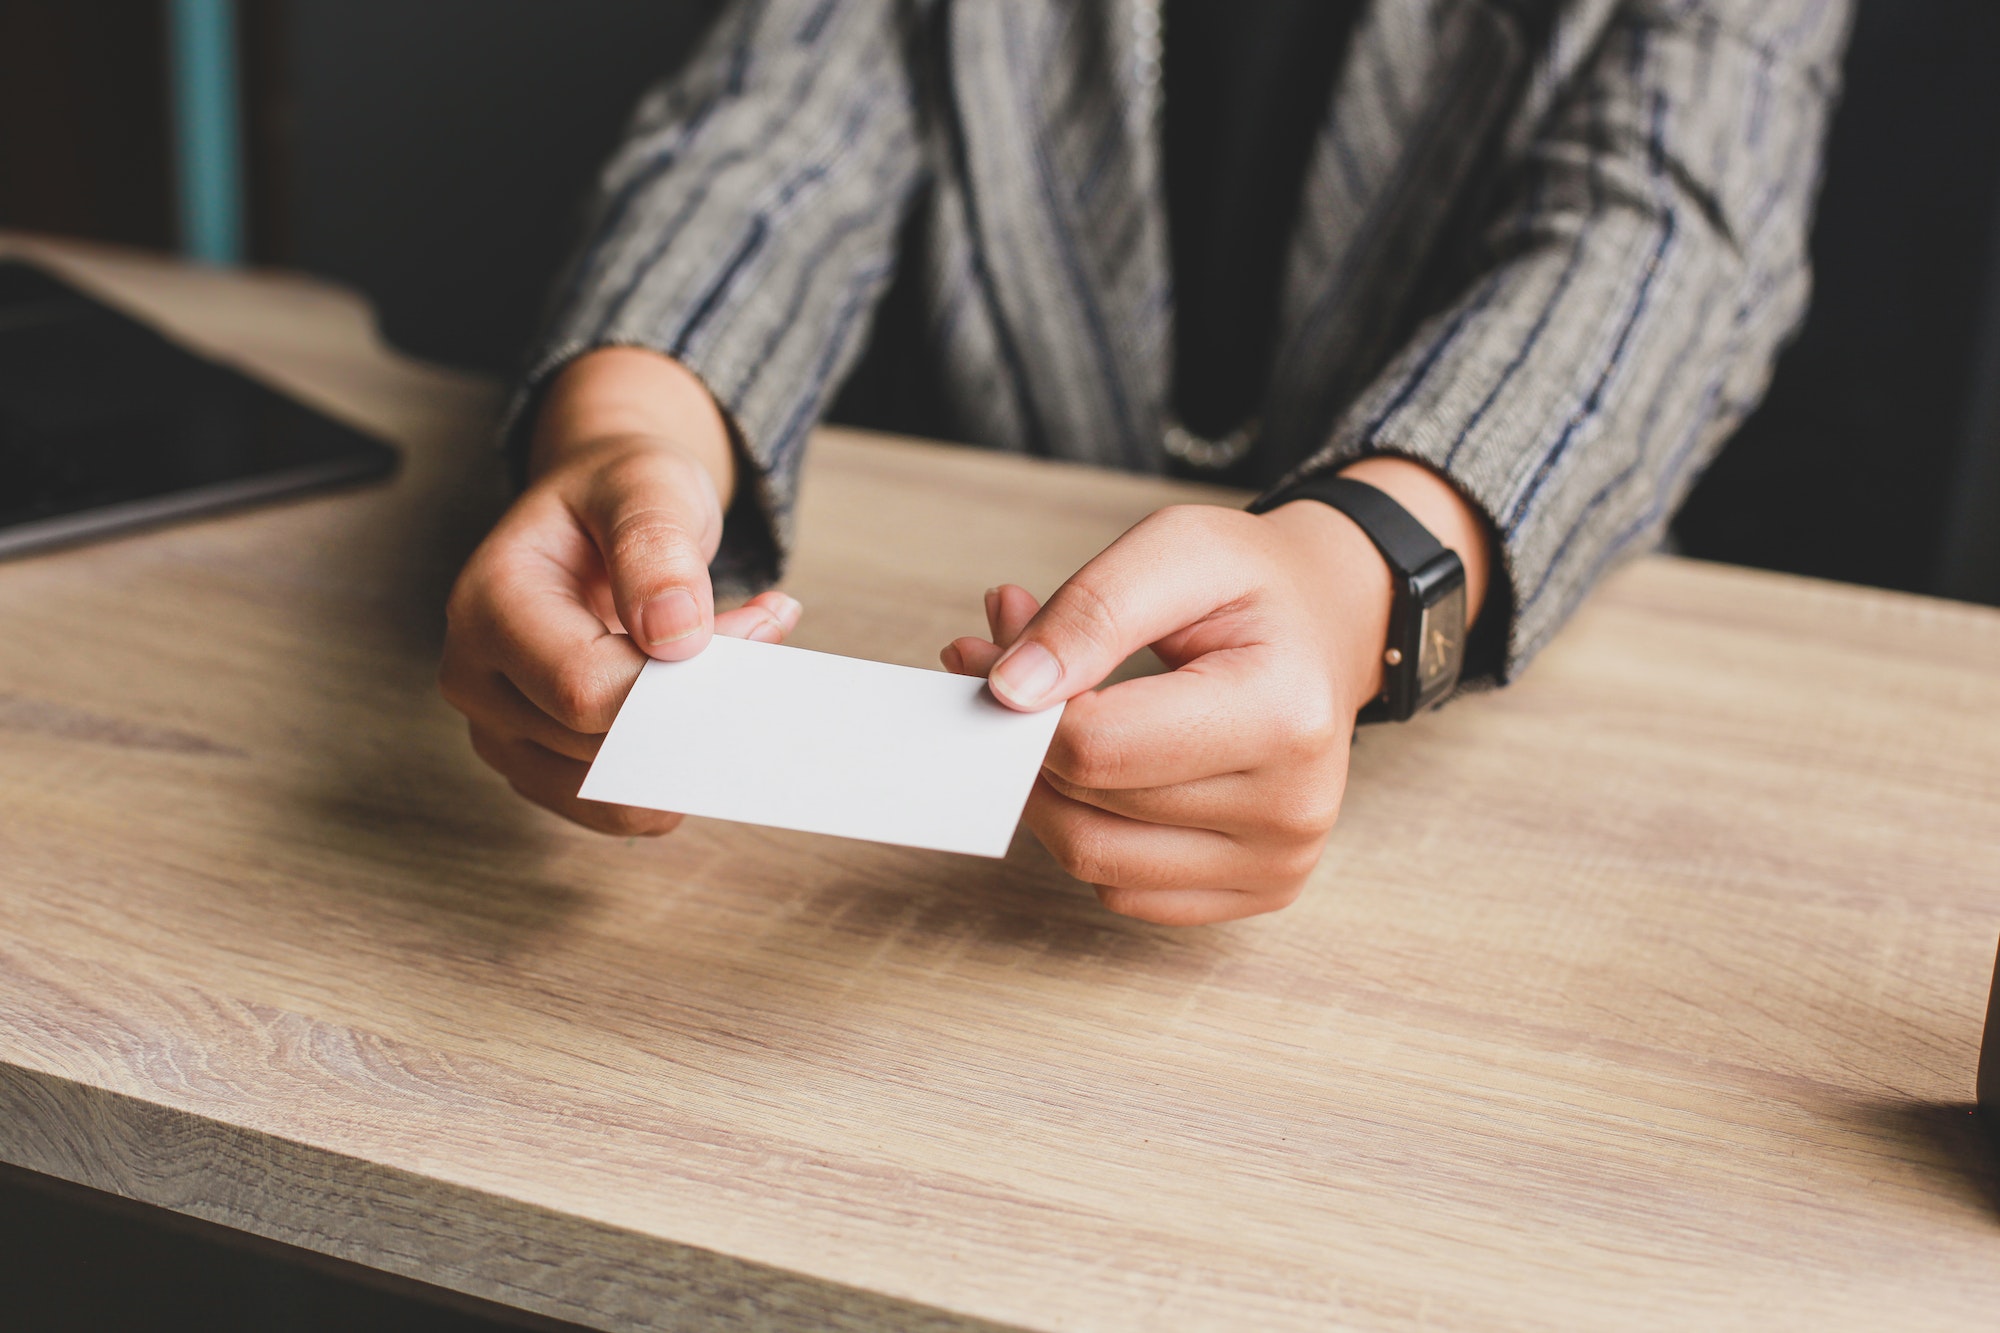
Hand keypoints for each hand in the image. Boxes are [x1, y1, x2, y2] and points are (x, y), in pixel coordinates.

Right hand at [439, 348, 799, 833]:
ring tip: (729, 664)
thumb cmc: (616, 495)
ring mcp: (502, 732)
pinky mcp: (539, 765)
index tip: (753, 627)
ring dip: (692, 741)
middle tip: (757, 637)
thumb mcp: (646, 484)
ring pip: (615, 793)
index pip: (585, 689)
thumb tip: (675, 635)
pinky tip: (701, 703)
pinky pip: (619, 809)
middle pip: (602, 744)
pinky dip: (676, 768)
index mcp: (488, 605)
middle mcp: (476, 678)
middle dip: (695, 703)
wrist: (595, 514)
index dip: (680, 676)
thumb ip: (657, 546)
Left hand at [943, 459, 1488, 925]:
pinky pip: (1121, 890)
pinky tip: (1102, 766)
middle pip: (1087, 807)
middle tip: (1012, 668)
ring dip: (1045, 790)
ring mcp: (1279, 861)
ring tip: (1051, 714)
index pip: (1097, 747)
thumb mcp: (1177, 546)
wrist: (1328, 625)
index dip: (1026, 706)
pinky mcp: (1259, 890)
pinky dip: (1091, 829)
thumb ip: (1091, 612)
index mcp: (1283, 714)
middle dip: (1026, 740)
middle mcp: (1292, 806)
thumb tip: (1008, 690)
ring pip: (1091, 859)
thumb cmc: (1253, 585)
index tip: (1000, 653)